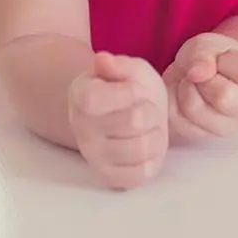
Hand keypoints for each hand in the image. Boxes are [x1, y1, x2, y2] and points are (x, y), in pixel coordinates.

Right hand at [68, 52, 168, 189]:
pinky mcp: (110, 177)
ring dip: (156, 134)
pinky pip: (140, 174)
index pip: (97, 100)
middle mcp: (82, 129)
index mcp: (81, 96)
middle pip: (133, 121)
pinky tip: (147, 146)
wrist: (129, 112)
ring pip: (142, 148)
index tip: (135, 89)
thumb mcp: (130, 68)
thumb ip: (118, 65)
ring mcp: (94, 156)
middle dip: (150, 110)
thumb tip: (102, 60)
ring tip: (148, 127)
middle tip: (145, 108)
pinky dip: (152, 158)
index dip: (127, 92)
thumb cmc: (129, 87)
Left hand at [163, 32, 237, 141]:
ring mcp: (225, 127)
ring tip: (191, 82)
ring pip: (194, 108)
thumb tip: (197, 73)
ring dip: (185, 88)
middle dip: (203, 77)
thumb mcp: (209, 44)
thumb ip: (204, 53)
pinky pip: (176, 118)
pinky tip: (182, 94)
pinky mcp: (199, 136)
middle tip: (202, 72)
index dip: (225, 60)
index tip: (221, 58)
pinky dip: (172, 99)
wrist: (201, 77)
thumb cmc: (212, 59)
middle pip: (223, 96)